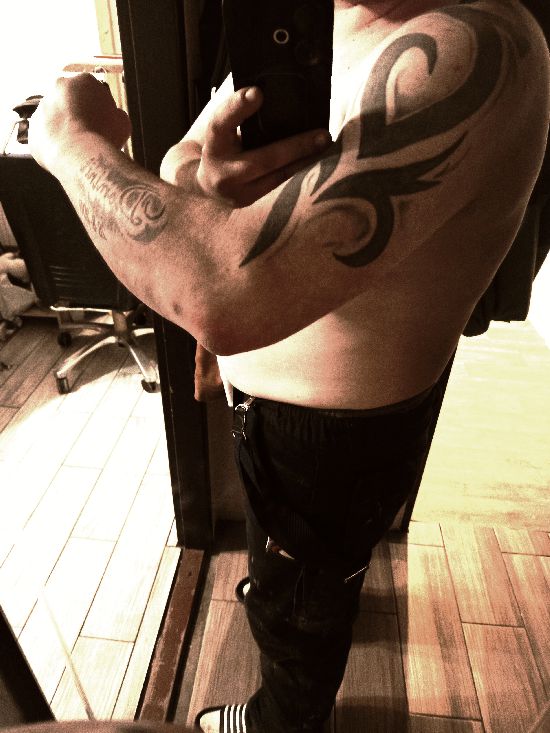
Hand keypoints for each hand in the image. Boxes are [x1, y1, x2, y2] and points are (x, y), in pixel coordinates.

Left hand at [29, 74, 130, 172]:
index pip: (93, 89)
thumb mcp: (123, 121)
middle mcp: (58, 88)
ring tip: (78, 144)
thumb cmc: (104, 136)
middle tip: (91, 130)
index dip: (101, 106)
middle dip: (78, 112)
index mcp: (83, 81)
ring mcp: (42, 108)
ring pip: (55, 117)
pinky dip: (54, 143)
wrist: (79, 155)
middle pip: (70, 99)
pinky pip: (45, 136)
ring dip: (65, 127)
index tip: (105, 118)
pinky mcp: (34, 130)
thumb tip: (115, 117)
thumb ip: (116, 114)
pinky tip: (67, 153)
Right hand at [161, 87, 331, 206]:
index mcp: (213, 145)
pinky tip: (316, 162)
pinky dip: (298, 173)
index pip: (222, 123)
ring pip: (277, 177)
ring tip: (325, 148)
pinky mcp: (249, 203)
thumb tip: (270, 94)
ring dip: (305, 162)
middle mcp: (223, 171)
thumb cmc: (221, 149)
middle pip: (263, 159)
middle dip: (296, 147)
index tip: (257, 93)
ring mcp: (237, 193)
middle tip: (323, 135)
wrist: (204, 186)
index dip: (238, 107)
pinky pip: (279, 186)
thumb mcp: (223, 129)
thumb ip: (240, 115)